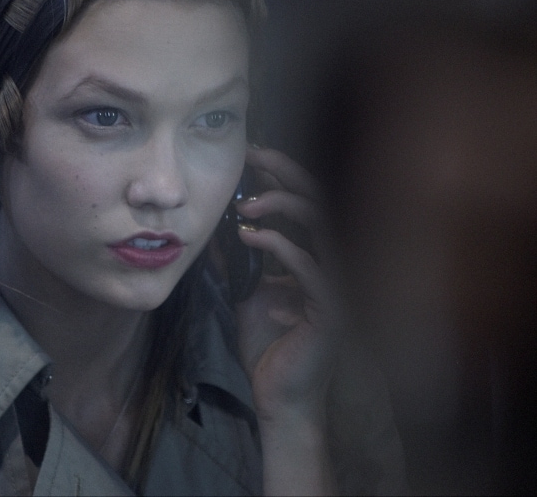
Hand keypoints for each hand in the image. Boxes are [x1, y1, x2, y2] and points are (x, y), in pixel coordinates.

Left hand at [234, 146, 340, 425]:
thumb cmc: (267, 344)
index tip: (251, 155)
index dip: (283, 173)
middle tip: (253, 155)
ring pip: (322, 222)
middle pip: (320, 199)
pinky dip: (278, 244)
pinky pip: (309, 264)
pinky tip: (248, 236)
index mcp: (316, 255)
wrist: (278, 395)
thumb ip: (237, 261)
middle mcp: (333, 262)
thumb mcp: (246, 291)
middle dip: (287, 171)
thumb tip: (212, 228)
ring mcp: (338, 282)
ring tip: (247, 204)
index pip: (307, 200)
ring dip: (284, 204)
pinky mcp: (332, 307)